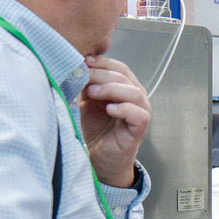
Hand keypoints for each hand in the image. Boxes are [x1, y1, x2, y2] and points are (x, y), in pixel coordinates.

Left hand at [79, 56, 149, 186]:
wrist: (100, 159)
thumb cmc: (97, 131)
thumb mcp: (88, 102)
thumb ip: (87, 85)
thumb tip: (77, 67)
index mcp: (126, 88)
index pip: (118, 67)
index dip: (102, 62)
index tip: (83, 60)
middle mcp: (137, 97)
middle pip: (124, 76)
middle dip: (101, 73)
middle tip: (83, 75)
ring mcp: (142, 112)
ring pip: (133, 92)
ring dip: (110, 89)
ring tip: (91, 92)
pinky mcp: (141, 128)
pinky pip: (138, 113)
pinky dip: (123, 109)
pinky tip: (108, 109)